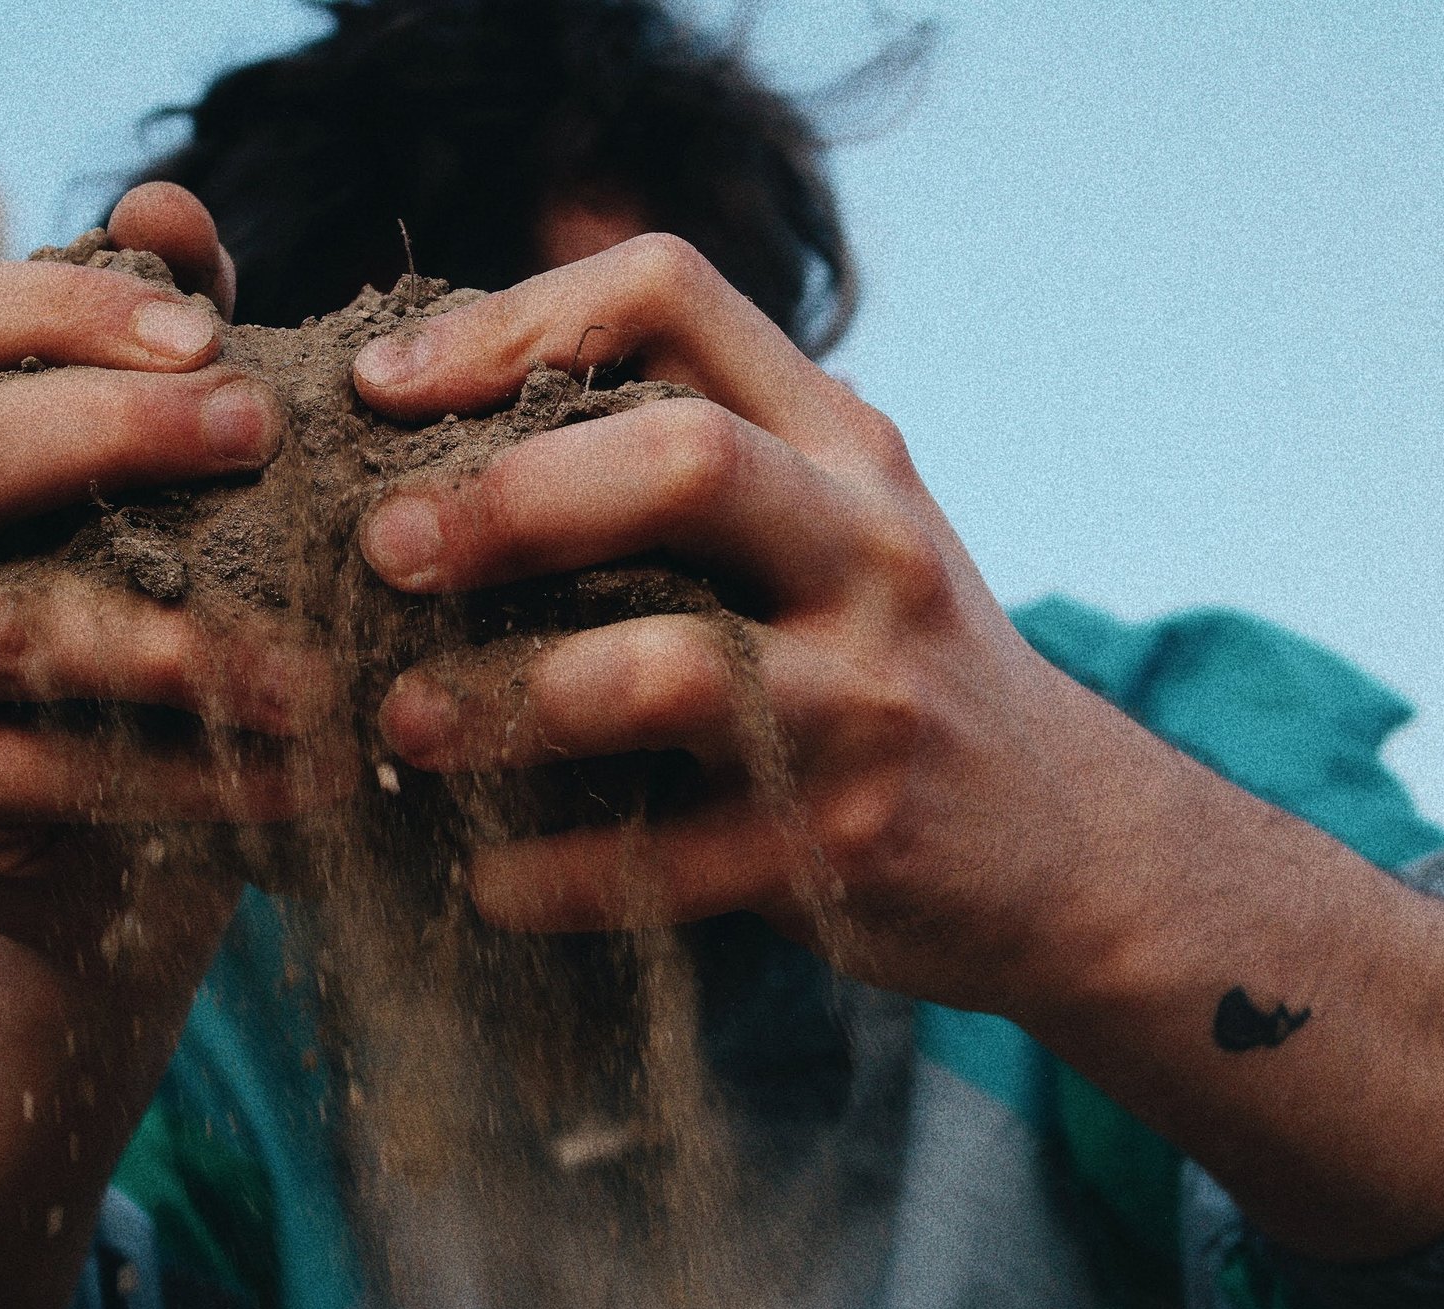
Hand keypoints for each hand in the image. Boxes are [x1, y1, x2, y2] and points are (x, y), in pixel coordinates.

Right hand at [0, 185, 342, 974]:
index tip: (216, 337)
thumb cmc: (112, 616)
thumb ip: (145, 349)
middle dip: (122, 435)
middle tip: (269, 436)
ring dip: (187, 645)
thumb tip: (169, 204)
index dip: (68, 311)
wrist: (76, 838)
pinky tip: (297, 774)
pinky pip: (45, 767)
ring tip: (323, 660)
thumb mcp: (127, 482)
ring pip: (13, 631)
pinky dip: (186, 773)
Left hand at [350, 233, 1126, 1016]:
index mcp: (843, 444)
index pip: (674, 298)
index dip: (508, 324)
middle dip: (506, 499)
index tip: (381, 390)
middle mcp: (868, 550)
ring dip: (500, 697)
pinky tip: (480, 875)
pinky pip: (663, 862)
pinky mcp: (843, 846)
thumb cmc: (881, 660)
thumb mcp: (831, 520)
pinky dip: (549, 874)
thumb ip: (689, 451)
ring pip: (665, 669)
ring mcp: (866, 702)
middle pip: (681, 462)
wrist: (1063, 843)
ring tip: (400, 722)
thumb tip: (428, 416)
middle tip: (380, 550)